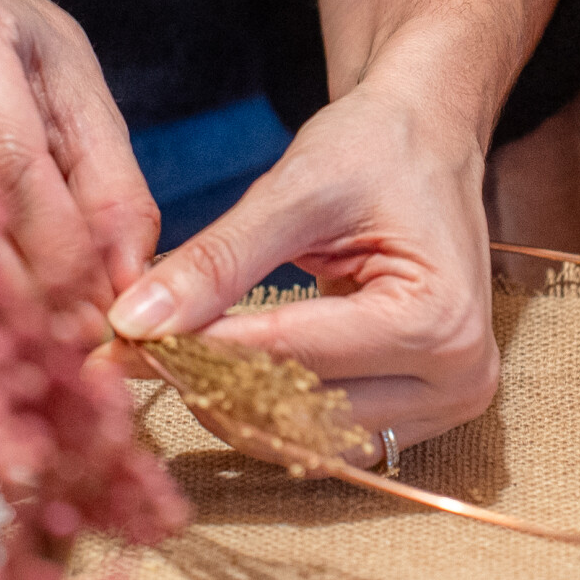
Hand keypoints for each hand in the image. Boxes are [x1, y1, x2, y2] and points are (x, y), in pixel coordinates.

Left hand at [108, 70, 496, 460]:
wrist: (429, 140)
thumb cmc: (375, 148)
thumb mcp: (296, 189)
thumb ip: (219, 260)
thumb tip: (136, 320)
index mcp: (438, 319)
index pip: (293, 355)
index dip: (198, 349)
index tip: (122, 338)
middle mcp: (458, 378)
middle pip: (301, 411)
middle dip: (207, 381)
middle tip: (129, 350)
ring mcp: (447, 404)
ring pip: (307, 439)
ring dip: (229, 405)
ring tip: (166, 356)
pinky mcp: (422, 413)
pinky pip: (325, 435)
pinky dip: (262, 408)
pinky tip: (214, 371)